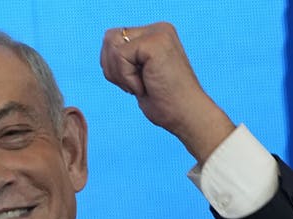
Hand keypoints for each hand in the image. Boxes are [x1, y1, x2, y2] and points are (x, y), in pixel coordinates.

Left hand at [99, 22, 235, 162]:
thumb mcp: (141, 75)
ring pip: (112, 46)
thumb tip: (105, 55)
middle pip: (110, 38)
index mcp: (156, 34)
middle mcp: (158, 29)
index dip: (115, 66)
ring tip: (141, 86)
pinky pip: (120, 56)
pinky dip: (127, 78)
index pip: (115, 39)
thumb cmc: (166, 103)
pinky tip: (144, 87)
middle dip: (113, 68)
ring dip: (120, 74)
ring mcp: (158, 33)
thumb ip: (126, 60)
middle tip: (135, 87)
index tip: (136, 84)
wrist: (187, 115)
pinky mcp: (154, 43)